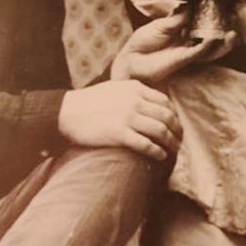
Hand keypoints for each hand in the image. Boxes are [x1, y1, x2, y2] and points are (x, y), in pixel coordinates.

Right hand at [58, 79, 181, 159]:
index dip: (174, 115)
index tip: (176, 125)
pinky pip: (146, 144)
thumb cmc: (89, 102)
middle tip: (179, 140)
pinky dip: (157, 152)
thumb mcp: (114, 88)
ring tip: (174, 150)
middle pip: (167, 117)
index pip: (165, 102)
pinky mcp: (119, 134)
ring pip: (161, 131)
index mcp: (135, 88)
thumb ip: (133, 92)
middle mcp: (135, 101)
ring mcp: (128, 117)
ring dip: (171, 142)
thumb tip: (151, 102)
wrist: (65, 112)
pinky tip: (160, 156)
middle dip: (177, 130)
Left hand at [111, 12, 235, 83]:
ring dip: (222, 40)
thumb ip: (178, 17)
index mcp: (181, 27)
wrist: (132, 61)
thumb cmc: (143, 42)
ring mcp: (188, 50)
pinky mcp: (184, 60)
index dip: (211, 12)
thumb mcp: (161, 25)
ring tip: (233, 33)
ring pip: (210, 45)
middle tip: (233, 17)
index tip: (221, 3)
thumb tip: (192, 4)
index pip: (199, 18)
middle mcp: (188, 38)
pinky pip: (200, 52)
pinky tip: (216, 39)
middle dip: (222, 26)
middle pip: (209, 31)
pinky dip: (209, 46)